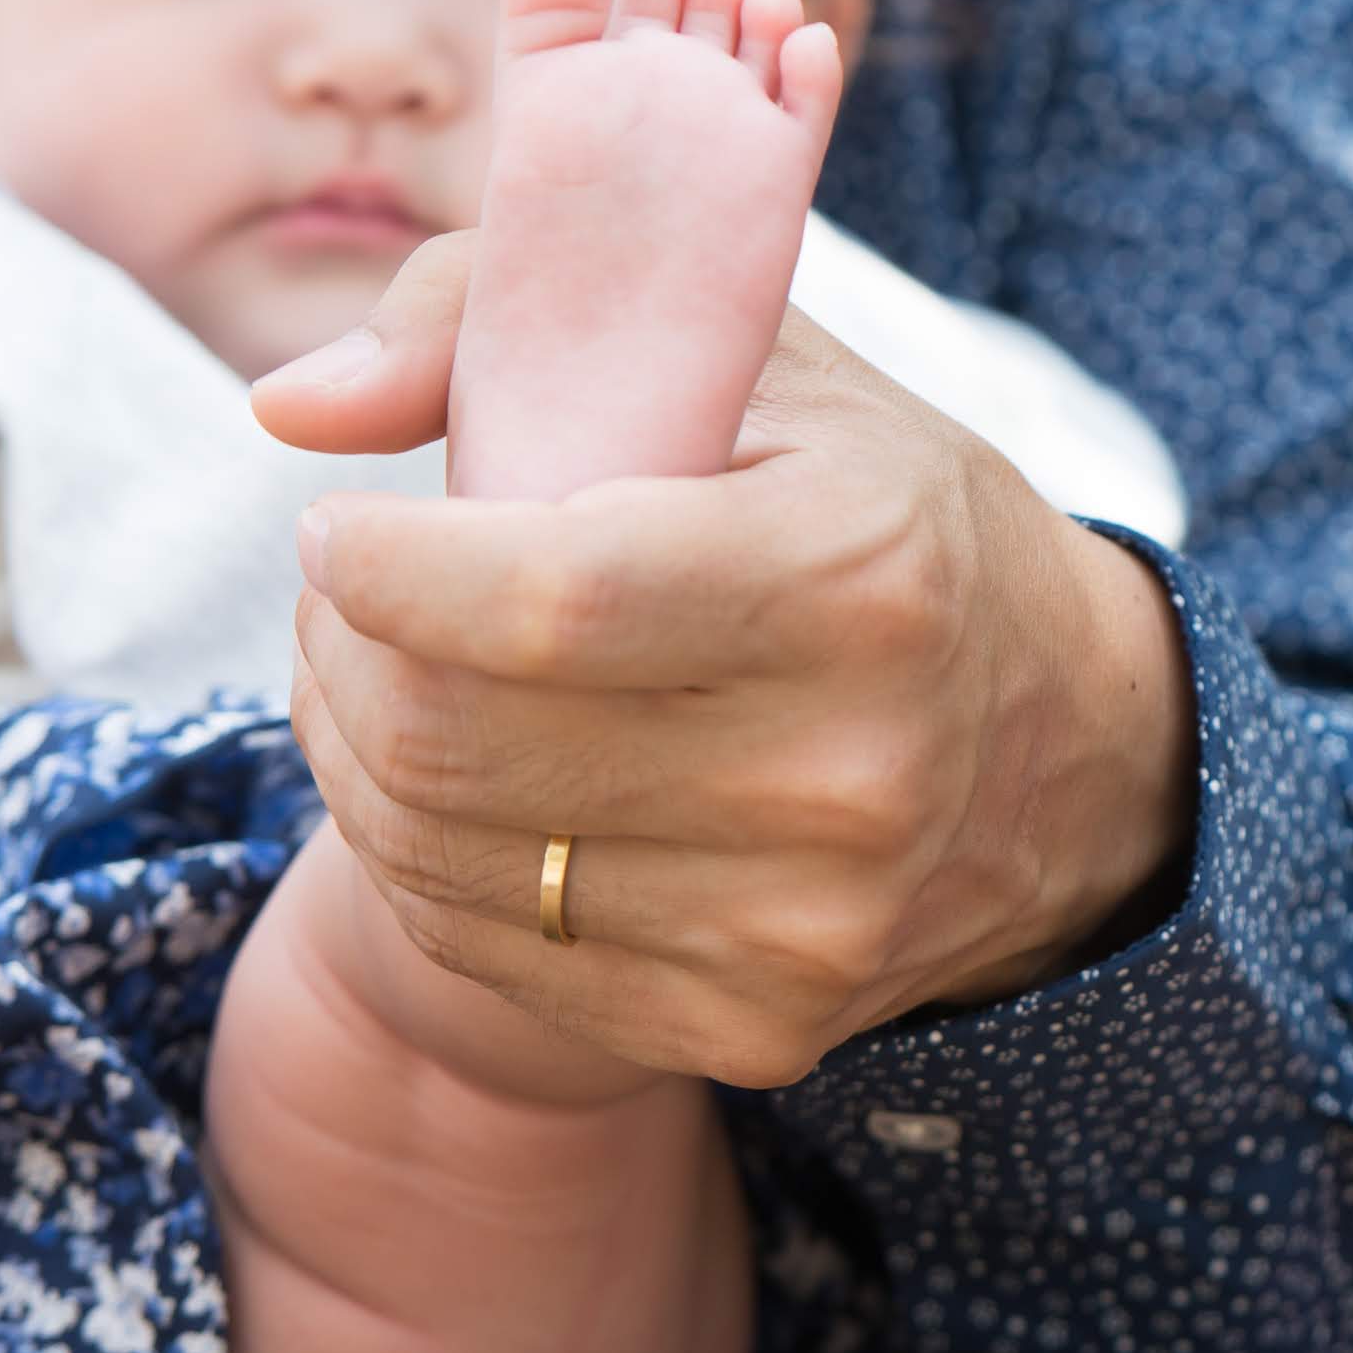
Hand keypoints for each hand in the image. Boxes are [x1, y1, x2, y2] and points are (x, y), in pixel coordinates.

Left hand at [255, 233, 1198, 1090]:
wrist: (1061, 743)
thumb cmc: (866, 505)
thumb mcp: (747, 360)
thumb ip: (495, 325)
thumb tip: (290, 413)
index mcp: (853, 574)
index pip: (539, 601)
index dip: (380, 570)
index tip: (340, 529)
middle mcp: (843, 771)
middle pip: (456, 744)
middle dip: (339, 658)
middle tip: (345, 601)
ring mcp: (803, 925)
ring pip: (444, 860)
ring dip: (357, 759)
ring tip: (384, 680)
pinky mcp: (758, 1027)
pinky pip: (491, 954)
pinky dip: (429, 862)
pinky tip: (468, 785)